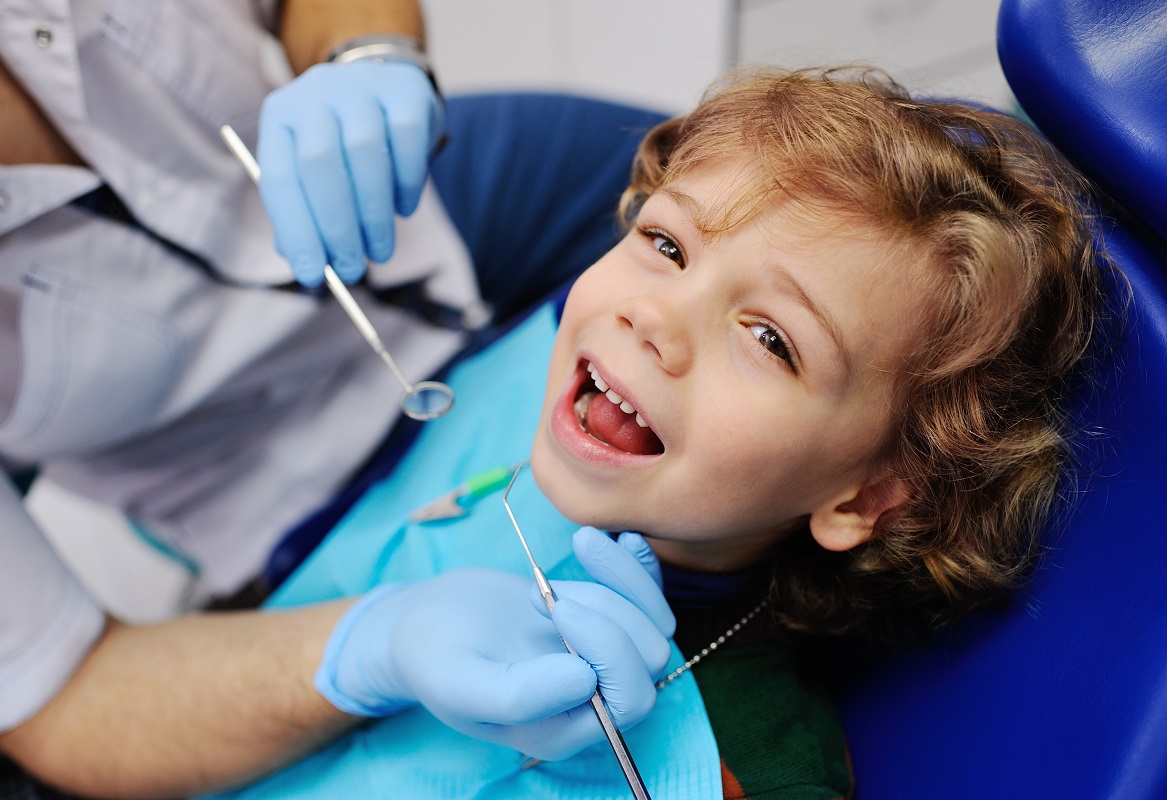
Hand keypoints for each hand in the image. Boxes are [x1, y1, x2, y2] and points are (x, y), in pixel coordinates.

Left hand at [257, 60, 441, 286]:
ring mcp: (359, 86)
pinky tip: (405, 209)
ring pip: (364, 153)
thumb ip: (306, 212)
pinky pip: (406, 140)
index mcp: (279, 117)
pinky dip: (406, 184)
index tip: (312, 276)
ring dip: (374, 215)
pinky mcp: (404, 88)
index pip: (279, 179)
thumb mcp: (314, 171)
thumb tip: (309, 266)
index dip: (296, 232)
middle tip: (352, 270)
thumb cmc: (343, 144)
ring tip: (381, 251)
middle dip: (337, 228)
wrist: (383, 86)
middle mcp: (314, 94)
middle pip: (319, 165)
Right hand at [315, 527, 673, 759]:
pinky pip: (647, 595)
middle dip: (607, 611)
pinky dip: (640, 565)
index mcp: (566, 728)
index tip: (556, 606)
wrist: (426, 622)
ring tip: (556, 572)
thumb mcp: (459, 681)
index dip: (609, 649)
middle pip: (650, 656)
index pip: (630, 698)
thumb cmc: (434, 657)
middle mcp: (594, 699)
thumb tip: (585, 681)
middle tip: (541, 592)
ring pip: (653, 621)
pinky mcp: (604, 620)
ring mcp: (603, 658)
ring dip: (616, 582)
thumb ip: (516, 695)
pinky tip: (623, 538)